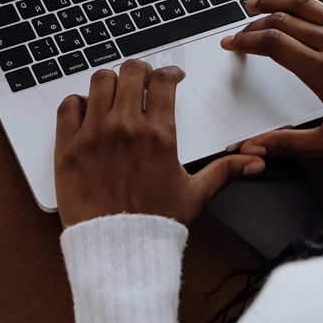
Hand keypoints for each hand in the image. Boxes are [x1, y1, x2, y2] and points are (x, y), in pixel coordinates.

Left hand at [55, 59, 264, 227]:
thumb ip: (226, 171)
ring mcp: (93, 135)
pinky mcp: (67, 148)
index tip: (170, 76)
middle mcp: (125, 128)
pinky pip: (67, 106)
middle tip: (142, 80)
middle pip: (130, 71)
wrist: (118, 251)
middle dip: (140, 71)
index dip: (169, 72)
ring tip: (114, 93)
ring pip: (98, 81)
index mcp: (158, 135)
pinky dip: (76, 103)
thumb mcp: (195, 195)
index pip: (163, 80)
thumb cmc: (155, 225)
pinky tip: (86, 112)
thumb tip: (254, 161)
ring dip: (109, 82)